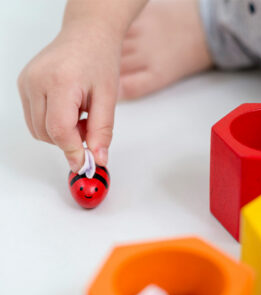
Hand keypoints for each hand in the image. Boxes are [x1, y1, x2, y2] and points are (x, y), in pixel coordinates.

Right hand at [18, 21, 120, 170]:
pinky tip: (69, 111)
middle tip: (90, 128)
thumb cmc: (99, 60)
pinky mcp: (24, 85)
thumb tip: (98, 159)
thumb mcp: (109, 98)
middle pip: (47, 133)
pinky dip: (52, 124)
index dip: (73, 151)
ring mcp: (26, 83)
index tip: (84, 164)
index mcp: (59, 82)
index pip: (59, 130)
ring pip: (38, 130)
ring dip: (61, 134)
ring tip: (81, 116)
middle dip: (70, 141)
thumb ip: (103, 131)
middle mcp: (36, 81)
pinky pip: (35, 119)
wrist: (87, 35)